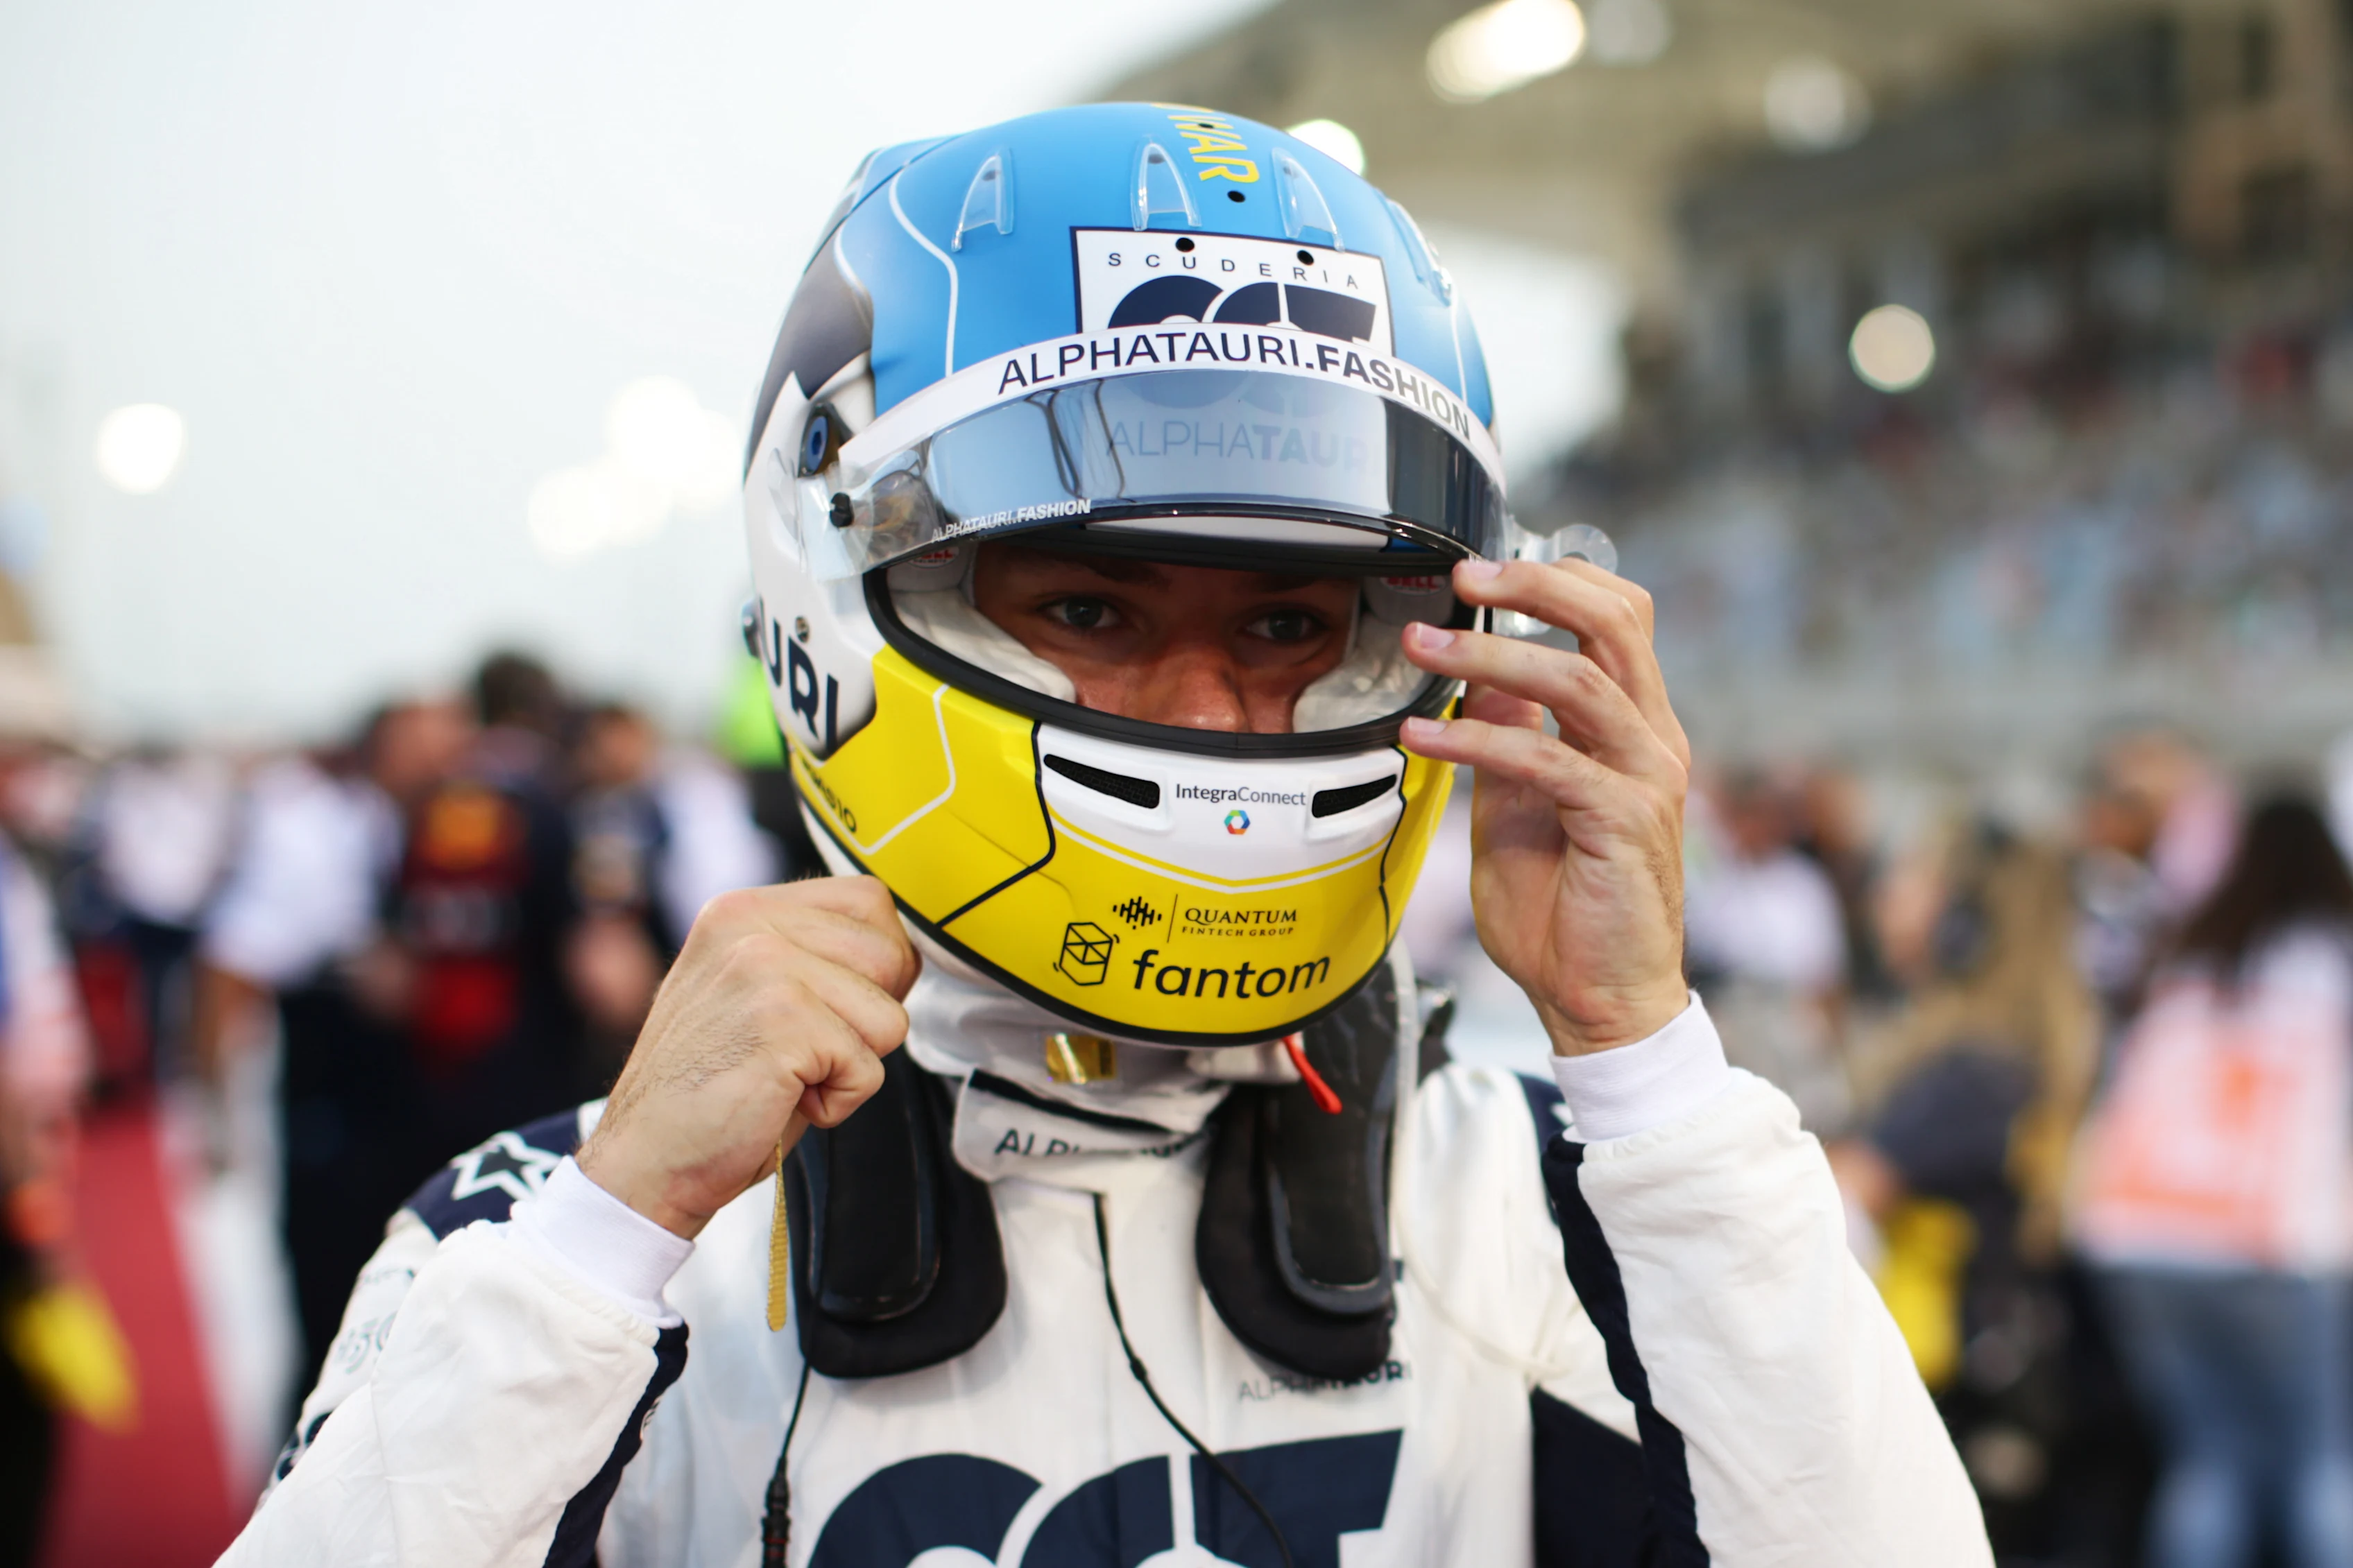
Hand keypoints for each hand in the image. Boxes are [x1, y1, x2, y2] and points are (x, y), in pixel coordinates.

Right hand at [576, 877, 918, 1237]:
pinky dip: (838, 1103)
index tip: (831, 1010)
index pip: (869, 901)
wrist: (645, 1163)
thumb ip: (811, 957)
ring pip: (889, 1015)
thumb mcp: (755, 993)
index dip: (876, 967)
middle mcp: (751, 925)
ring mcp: (765, 967)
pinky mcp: (783, 1022)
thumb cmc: (709, 1092)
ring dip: (852, 1063)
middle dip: (868, 1018)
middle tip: (802, 1052)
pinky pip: (869, 1068)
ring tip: (787, 1076)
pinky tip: (781, 1100)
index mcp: (744, 911)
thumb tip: (897, 954)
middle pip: (890, 954)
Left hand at [1397, 558, 1691, 1055]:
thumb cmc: (1566, 915)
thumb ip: (1508, 742)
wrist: (1601, 1003)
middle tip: (1463, 576)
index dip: (1558, 581)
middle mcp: (1652, 742)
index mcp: (1635, 729)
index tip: (1484, 573)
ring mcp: (1646, 778)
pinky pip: (1546, 760)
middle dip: (1535, 587)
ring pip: (1579, 680)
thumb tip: (1476, 680)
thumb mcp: (1518, 807)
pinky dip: (1478, 743)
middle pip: (1616, 622)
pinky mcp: (1623, 821)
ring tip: (1423, 646)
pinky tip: (1426, 739)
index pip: (1619, 620)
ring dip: (1490, 656)